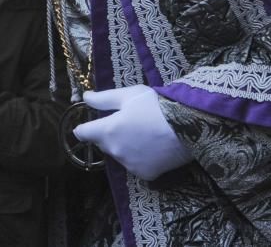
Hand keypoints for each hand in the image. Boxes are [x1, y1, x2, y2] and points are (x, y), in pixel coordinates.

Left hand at [73, 85, 192, 180]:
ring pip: (120, 155)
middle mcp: (115, 151)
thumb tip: (84, 97)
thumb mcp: (129, 95)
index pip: (83, 133)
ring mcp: (129, 165)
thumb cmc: (156, 105)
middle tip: (129, 122)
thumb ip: (104, 98)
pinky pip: (136, 165)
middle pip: (104, 143)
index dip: (85, 127)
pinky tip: (153, 147)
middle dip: (110, 135)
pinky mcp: (145, 175)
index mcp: (108, 130)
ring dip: (125, 147)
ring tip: (144, 134)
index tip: (91, 123)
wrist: (187, 125)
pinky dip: (140, 158)